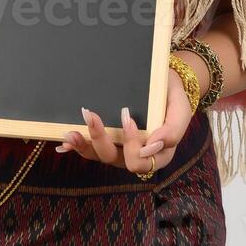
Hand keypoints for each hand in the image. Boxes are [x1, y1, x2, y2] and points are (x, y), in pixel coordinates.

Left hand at [54, 68, 194, 177]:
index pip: (140, 161)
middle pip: (114, 159)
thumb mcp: (181, 110)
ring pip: (100, 155)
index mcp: (157, 155)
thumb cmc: (172, 98)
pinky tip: (64, 142)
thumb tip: (152, 144)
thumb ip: (173, 130)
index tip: (129, 118)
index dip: (132, 145)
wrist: (164, 83)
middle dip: (100, 139)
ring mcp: (120, 149)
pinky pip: (92, 148)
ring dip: (83, 145)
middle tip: (92, 115)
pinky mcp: (109, 139)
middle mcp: (136, 156)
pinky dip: (77, 146)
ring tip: (70, 133)